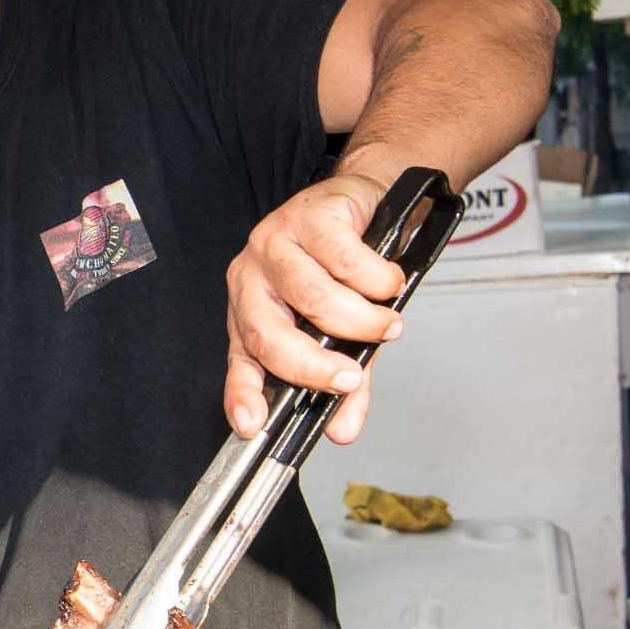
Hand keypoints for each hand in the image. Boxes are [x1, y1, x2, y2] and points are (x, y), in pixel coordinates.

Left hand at [224, 172, 406, 446]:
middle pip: (272, 334)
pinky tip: (388, 282)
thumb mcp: (344, 334)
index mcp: (251, 309)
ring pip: (314, 298)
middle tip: (351, 377)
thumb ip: (345, 383)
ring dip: (361, 320)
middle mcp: (253, 276)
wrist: (369, 200)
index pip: (241, 359)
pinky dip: (378, 280)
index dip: (242, 394)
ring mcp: (276, 242)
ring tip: (387, 323)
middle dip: (316, 367)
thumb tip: (344, 427)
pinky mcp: (310, 214)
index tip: (252, 425)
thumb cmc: (348, 267)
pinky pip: (346, 261)